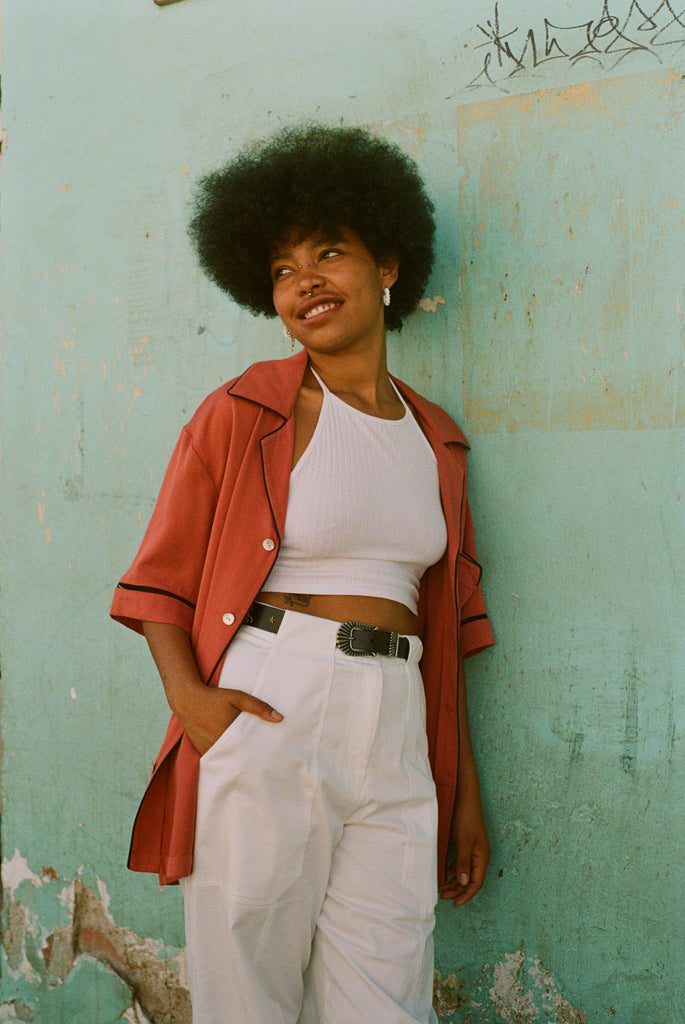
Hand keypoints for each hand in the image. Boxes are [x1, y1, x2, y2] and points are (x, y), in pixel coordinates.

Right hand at [180, 683, 283, 756]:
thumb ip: (259, 707)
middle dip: (250, 759)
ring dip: (237, 759)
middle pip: (239, 758)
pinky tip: (234, 754)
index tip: (270, 757)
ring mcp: (209, 750)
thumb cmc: (215, 697)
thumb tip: (280, 718)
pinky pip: (218, 757)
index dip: (260, 755)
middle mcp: (219, 746)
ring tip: (252, 761)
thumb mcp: (238, 697)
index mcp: (230, 735)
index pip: (249, 752)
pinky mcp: (202, 750)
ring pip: (228, 759)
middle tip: (264, 762)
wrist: (187, 699)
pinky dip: (225, 756)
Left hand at [439, 791, 489, 906]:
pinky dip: (452, 870)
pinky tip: (443, 872)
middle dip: (457, 889)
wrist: (465, 798)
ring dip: (453, 881)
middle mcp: (479, 856)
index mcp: (482, 857)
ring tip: (440, 887)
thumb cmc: (466, 817)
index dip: (466, 895)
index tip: (455, 904)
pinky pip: (460, 863)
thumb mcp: (464, 841)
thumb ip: (463, 862)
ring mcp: (473, 850)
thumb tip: (464, 882)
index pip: (476, 883)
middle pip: (470, 879)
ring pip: (464, 871)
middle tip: (442, 896)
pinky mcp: (466, 844)